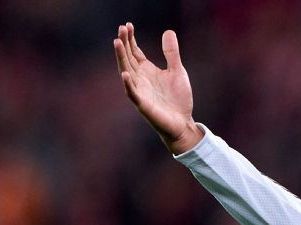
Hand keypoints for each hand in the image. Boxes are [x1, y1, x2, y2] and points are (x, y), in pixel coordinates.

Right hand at [113, 23, 202, 154]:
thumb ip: (171, 53)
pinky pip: (133, 93)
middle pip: (128, 58)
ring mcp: (139, 91)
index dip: (130, 39)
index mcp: (147, 70)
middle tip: (121, 28)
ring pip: (126, 71)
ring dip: (121, 58)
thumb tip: (168, 31)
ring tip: (117, 43)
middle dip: (123, 44)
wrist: (183, 123)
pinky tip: (125, 74)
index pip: (134, 51)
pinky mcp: (143, 104)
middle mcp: (140, 79)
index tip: (127, 25)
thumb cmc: (178, 99)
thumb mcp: (177, 71)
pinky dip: (128, 84)